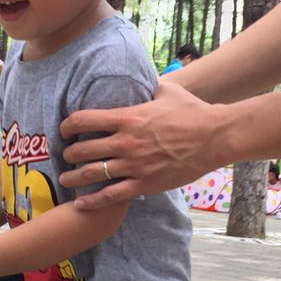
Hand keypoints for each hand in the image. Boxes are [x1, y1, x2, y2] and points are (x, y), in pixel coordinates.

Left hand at [59, 79, 227, 210]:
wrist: (215, 137)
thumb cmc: (193, 112)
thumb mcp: (167, 91)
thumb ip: (148, 85)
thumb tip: (141, 77)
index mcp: (128, 118)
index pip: (83, 120)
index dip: (67, 126)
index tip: (64, 130)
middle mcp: (126, 142)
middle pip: (82, 149)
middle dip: (69, 154)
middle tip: (66, 156)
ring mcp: (135, 165)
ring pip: (92, 174)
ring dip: (74, 178)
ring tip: (65, 179)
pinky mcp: (145, 184)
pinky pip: (112, 195)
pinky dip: (93, 201)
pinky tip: (81, 203)